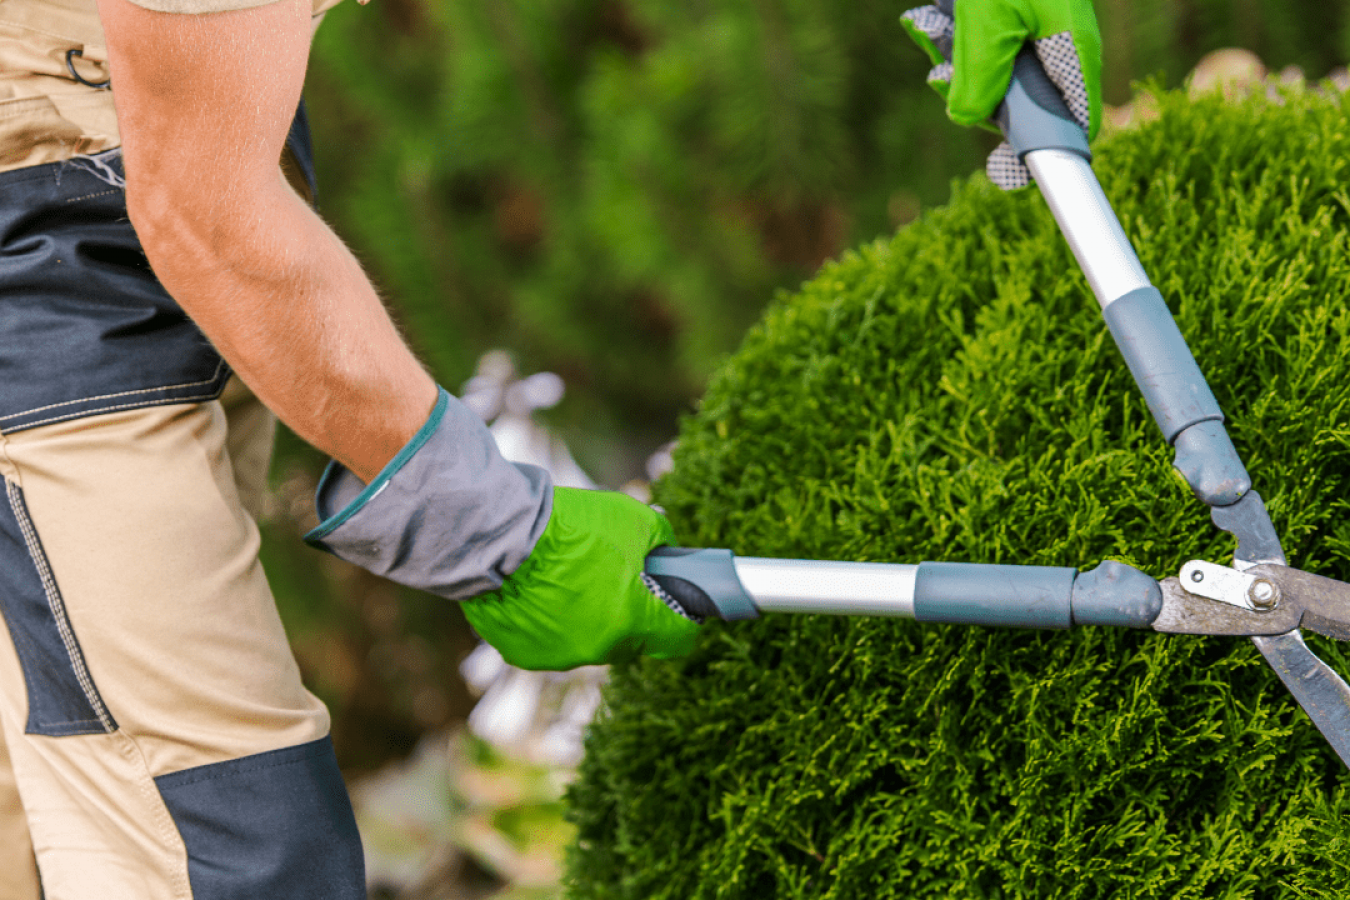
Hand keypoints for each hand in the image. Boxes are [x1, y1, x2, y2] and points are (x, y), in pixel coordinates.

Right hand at [462, 488, 699, 670]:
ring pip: (591, 643)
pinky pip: (551, 642)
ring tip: (571, 579)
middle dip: (631, 614)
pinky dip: (552, 623)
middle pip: (632, 641)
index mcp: (632, 621)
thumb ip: (661, 541)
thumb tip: (666, 554)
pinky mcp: (525, 655)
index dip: (683, 619)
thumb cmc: (571, 525)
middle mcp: (599, 649)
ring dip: (590, 619)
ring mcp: (560, 656)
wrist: (500, 532)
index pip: (678, 639)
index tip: (677, 605)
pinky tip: (541, 591)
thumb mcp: (633, 519)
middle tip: (617, 579)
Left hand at [900, 0, 1101, 188]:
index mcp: (1073, 51)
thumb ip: (979, 76)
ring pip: (992, 81)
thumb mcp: (986, 23)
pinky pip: (980, 54)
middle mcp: (1059, 48)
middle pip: (1022, 110)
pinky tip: (933, 23)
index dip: (1044, 152)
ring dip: (954, 67)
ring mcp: (1034, 37)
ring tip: (936, 32)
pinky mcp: (1009, 27)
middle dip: (977, 99)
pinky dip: (953, 44)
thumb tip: (968, 118)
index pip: (1076, 125)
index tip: (1007, 169)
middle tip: (945, 77)